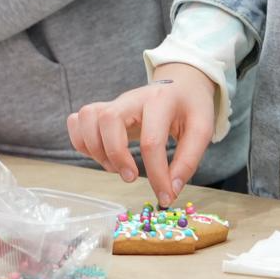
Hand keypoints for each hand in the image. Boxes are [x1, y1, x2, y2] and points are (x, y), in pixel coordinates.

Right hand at [67, 63, 217, 205]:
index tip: (165, 196)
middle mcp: (133, 98)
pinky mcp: (103, 109)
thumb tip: (170, 190)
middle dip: (116, 154)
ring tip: (115, 166)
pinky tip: (101, 155)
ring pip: (88, 117)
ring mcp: (115, 102)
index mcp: (161, 100)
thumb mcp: (202, 129)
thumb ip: (188, 160)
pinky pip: (77, 120)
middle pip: (108, 119)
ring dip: (95, 148)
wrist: (181, 82)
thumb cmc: (191, 106)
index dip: (157, 174)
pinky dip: (82, 141)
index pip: (152, 140)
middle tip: (131, 177)